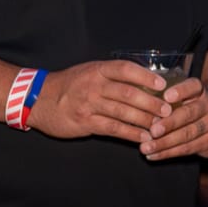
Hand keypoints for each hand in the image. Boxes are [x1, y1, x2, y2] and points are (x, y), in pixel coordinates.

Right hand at [27, 60, 172, 142]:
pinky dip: (130, 134)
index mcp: (98, 69)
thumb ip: (113, 76)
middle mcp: (94, 85)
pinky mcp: (85, 123)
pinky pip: (112, 129)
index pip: (125, 69)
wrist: (39, 99)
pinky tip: (143, 137)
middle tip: (168, 110)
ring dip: (144, 120)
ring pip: (122, 112)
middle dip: (150, 102)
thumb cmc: (71, 84)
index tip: (162, 84)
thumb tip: (146, 81)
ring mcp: (89, 105)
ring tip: (161, 126)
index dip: (145, 76)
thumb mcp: (90, 72)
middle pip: (127, 93)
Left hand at [140, 76, 207, 160]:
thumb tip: (139, 99)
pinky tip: (153, 155)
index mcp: (200, 91)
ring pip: (187, 135)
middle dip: (169, 123)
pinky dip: (167, 153)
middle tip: (152, 130)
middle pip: (188, 114)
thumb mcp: (188, 95)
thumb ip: (169, 96)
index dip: (181, 91)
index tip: (166, 96)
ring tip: (145, 147)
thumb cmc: (193, 106)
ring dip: (164, 143)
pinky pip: (187, 149)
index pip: (193, 87)